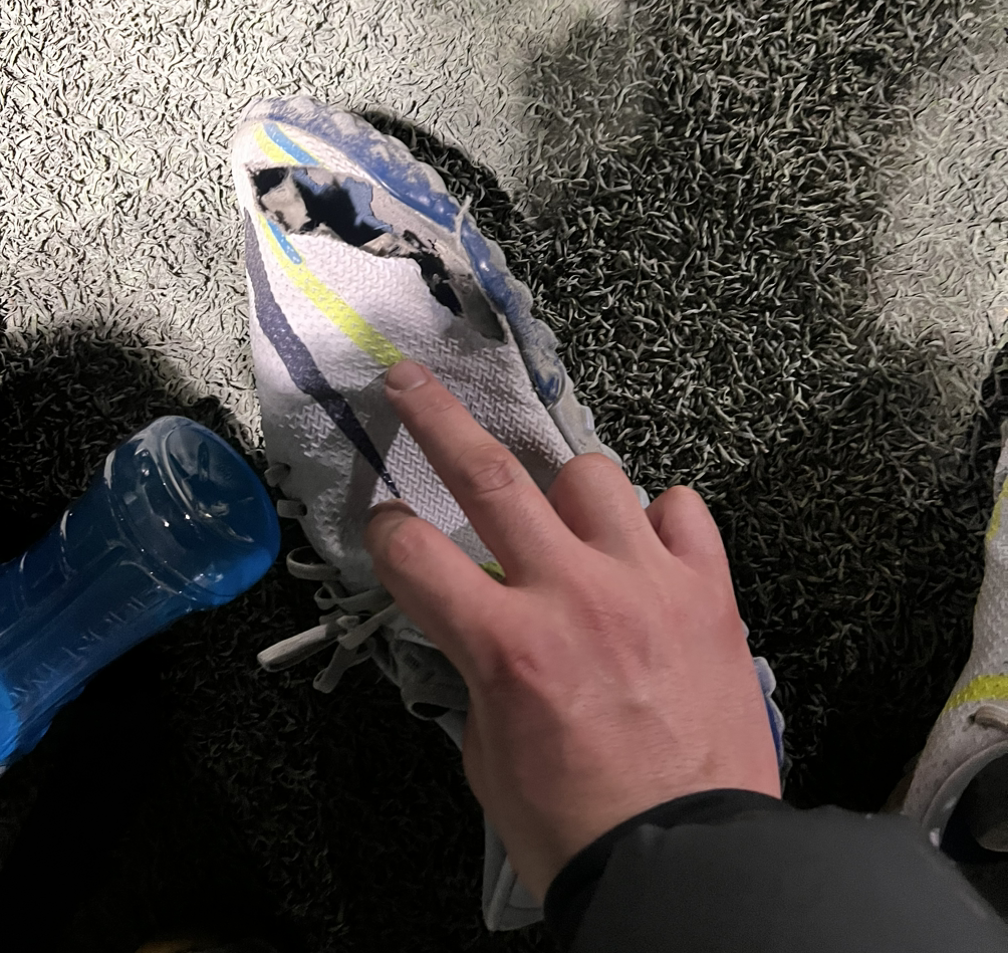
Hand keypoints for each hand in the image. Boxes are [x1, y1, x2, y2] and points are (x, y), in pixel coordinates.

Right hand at [363, 361, 780, 903]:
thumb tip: (475, 625)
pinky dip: (657, 518)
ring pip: (591, 474)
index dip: (385, 532)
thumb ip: (476, 671)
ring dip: (563, 488)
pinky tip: (644, 545)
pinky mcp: (707, 592)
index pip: (413, 553)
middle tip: (409, 382)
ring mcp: (644, 584)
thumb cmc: (578, 825)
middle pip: (486, 473)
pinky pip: (681, 509)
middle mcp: (571, 596)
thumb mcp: (488, 755)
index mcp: (505, 647)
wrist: (688, 863)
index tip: (385, 527)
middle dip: (434, 416)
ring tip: (562, 515)